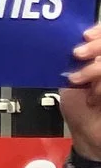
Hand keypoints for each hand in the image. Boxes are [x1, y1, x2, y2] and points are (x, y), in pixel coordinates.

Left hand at [59, 24, 100, 160]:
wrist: (89, 136)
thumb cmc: (81, 108)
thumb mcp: (72, 78)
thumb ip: (76, 60)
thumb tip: (70, 40)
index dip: (100, 31)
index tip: (85, 36)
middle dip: (98, 46)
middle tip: (78, 54)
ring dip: (97, 68)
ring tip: (78, 80)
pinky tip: (93, 96)